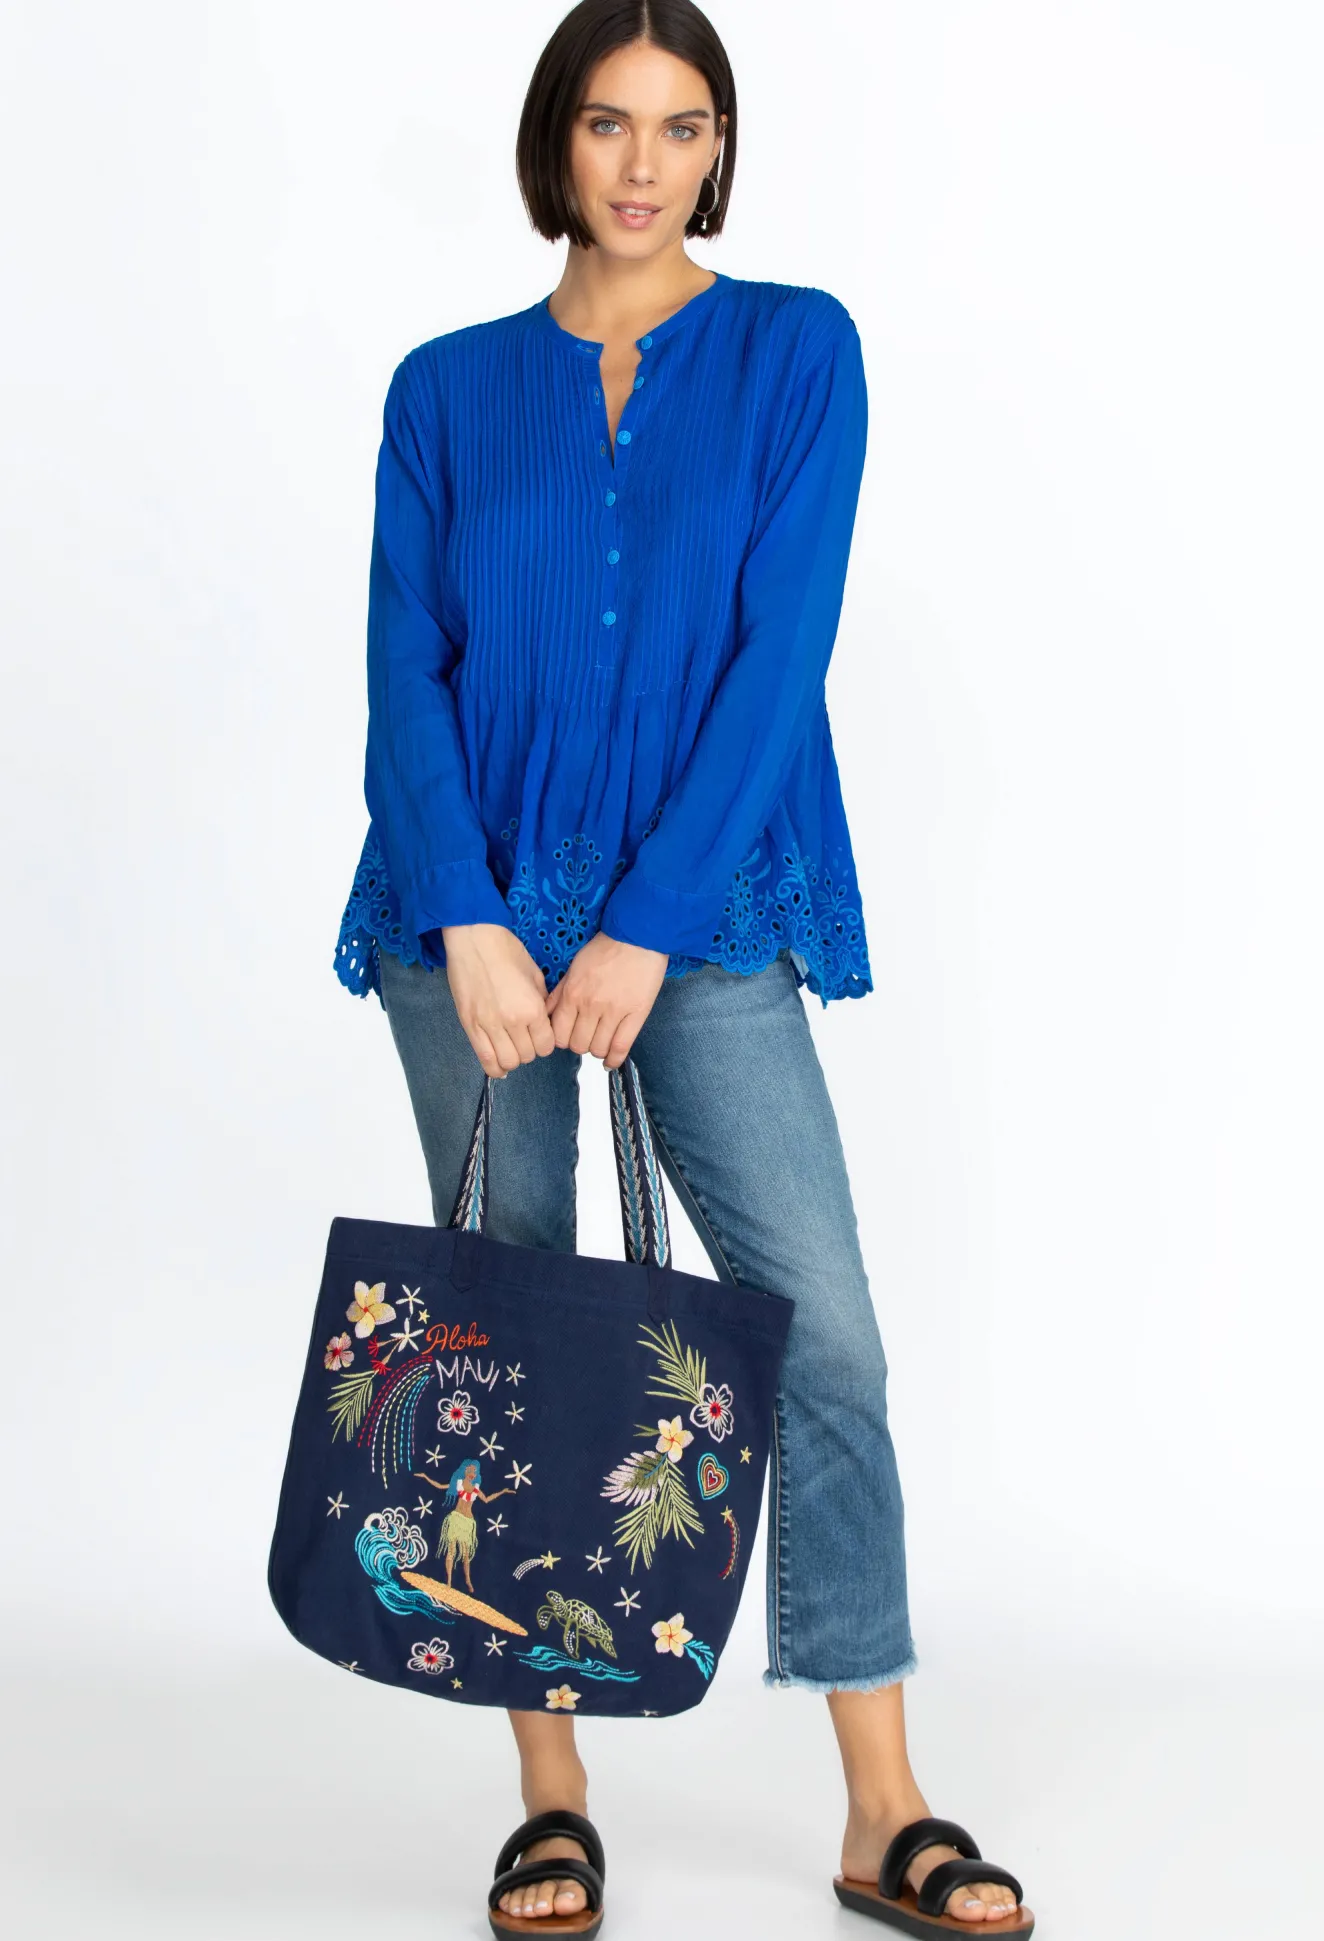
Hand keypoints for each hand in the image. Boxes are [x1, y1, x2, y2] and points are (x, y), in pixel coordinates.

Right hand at [439, 924, 557, 1077]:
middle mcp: (512, 1021)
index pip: (546, 1046)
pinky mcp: (470, 1025)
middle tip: (525, 1038)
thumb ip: (542, 1002)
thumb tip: (543, 1021)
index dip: (545, 1042)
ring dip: (512, 1058)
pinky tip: (499, 1064)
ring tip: (511, 1047)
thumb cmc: (506, 951)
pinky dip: (494, 1067)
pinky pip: (484, 1059)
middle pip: (528, 1056)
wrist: (474, 938)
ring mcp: (489, 1025)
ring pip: (507, 1062)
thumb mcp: (535, 975)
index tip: (540, 1035)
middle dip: (529, 1050)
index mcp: (532, 1008)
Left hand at [544, 932, 668, 1068]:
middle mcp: (590, 1005)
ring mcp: (614, 1011)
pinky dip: (614, 1059)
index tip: (568, 1036)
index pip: (558, 1034)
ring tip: (600, 1042)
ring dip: (597, 1050)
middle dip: (579, 1045)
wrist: (637, 936)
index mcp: (572, 993)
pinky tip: (611, 1061)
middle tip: (586, 1037)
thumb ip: (559, 993)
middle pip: (577, 1045)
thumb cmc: (606, 948)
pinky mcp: (635, 1014)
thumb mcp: (574, 967)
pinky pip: (621, 1046)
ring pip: (597, 1049)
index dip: (561, 1040)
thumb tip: (547, 1014)